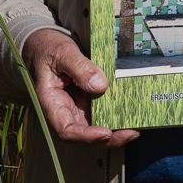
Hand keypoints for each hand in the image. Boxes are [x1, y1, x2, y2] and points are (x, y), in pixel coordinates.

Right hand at [21, 28, 138, 146]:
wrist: (46, 43)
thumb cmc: (49, 48)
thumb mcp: (62, 52)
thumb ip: (79, 67)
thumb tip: (101, 86)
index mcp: (52, 103)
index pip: (67, 130)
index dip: (86, 136)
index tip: (105, 132)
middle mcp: (66, 111)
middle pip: (85, 135)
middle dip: (109, 139)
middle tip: (131, 133)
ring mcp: (78, 107)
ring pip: (96, 128)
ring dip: (116, 132)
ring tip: (136, 127)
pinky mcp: (89, 101)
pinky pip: (103, 113)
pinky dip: (117, 117)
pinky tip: (133, 115)